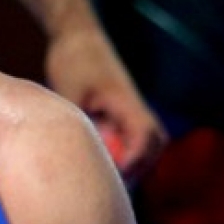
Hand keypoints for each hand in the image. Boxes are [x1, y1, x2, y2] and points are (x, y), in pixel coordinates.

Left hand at [44, 26, 166, 184]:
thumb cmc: (73, 61)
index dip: (135, 160)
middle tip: (114, 186)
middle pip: (155, 144)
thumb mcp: (68, 92)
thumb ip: (77, 121)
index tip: (117, 176)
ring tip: (110, 178)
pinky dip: (126, 152)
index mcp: (126, 102)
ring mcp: (131, 109)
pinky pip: (134, 137)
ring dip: (136, 161)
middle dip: (140, 167)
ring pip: (148, 142)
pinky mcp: (122, 111)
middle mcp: (135, 107)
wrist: (77, 37)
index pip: (145, 137)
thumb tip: (75, 153)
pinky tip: (104, 164)